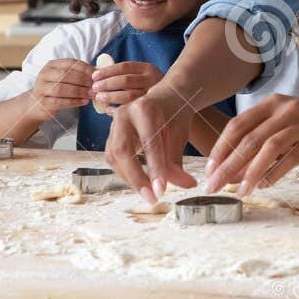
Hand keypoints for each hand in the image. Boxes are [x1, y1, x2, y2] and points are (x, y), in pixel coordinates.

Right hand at [26, 59, 94, 123]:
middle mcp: (44, 74)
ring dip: (79, 91)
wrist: (36, 105)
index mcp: (52, 65)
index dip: (86, 69)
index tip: (98, 75)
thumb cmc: (55, 89)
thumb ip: (79, 74)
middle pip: (66, 75)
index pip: (71, 63)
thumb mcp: (64, 78)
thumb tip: (99, 72)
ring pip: (61, 88)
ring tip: (91, 94)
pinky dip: (74, 102)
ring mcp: (41, 88)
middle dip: (83, 80)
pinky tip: (84, 102)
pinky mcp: (42, 102)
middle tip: (96, 86)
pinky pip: (59, 102)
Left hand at [88, 60, 163, 114]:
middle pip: (125, 80)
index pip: (124, 67)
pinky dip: (118, 110)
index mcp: (147, 68)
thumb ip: (125, 74)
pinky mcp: (150, 107)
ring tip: (99, 97)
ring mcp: (151, 94)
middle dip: (107, 84)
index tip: (94, 76)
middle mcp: (151, 79)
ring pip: (128, 95)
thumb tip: (99, 77)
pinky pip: (131, 109)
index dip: (107, 71)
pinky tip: (108, 110)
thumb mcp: (141, 74)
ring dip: (111, 96)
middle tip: (94, 88)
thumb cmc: (149, 84)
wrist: (174, 96)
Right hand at [104, 88, 196, 203]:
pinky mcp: (110, 135)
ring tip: (147, 194)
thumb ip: (178, 161)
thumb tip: (188, 185)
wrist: (165, 100)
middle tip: (151, 198)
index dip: (154, 168)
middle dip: (136, 177)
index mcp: (145, 108)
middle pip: (122, 150)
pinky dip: (125, 174)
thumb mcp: (179, 136)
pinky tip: (139, 184)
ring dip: (129, 179)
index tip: (161, 190)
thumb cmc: (174, 116)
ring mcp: (113, 124)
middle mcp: (124, 114)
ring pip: (114, 156)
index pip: (149, 143)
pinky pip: (112, 159)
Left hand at [203, 94, 298, 195]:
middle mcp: (283, 110)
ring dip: (250, 172)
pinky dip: (275, 172)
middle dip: (228, 165)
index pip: (237, 125)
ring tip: (239, 191)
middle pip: (248, 139)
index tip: (209, 170)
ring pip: (268, 148)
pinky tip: (264, 185)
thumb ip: (262, 137)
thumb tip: (234, 168)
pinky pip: (291, 157)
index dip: (221, 148)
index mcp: (270, 104)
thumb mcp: (284, 119)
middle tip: (214, 186)